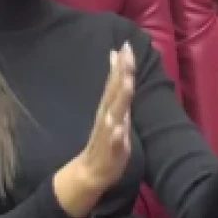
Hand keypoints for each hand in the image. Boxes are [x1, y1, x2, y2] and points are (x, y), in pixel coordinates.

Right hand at [76, 42, 135, 189]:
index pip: (115, 82)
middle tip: (126, 53)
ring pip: (114, 114)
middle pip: (114, 92)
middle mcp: (107, 117)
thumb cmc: (106, 140)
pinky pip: (113, 143)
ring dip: (120, 99)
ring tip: (127, 82)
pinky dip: (115, 135)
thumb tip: (120, 70)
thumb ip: (117, 92)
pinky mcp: (110, 152)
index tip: (126, 45)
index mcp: (109, 107)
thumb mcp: (115, 113)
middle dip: (121, 73)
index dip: (121, 64)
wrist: (90, 172)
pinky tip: (119, 129)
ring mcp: (108, 134)